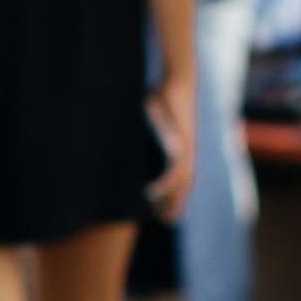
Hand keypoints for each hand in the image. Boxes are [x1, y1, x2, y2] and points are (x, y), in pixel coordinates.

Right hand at [146, 74, 195, 221]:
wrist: (179, 80)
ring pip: (182, 182)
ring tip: (161, 215)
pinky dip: (167, 182)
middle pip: (184, 187)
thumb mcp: (151, 118)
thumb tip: (114, 137)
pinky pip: (177, 168)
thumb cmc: (162, 96)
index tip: (163, 215)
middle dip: (175, 205)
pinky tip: (154, 192)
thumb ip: (140, 132)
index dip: (172, 199)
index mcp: (180, 150)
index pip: (179, 182)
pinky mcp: (183, 142)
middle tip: (166, 221)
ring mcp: (187, 149)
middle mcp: (187, 153)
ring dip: (172, 200)